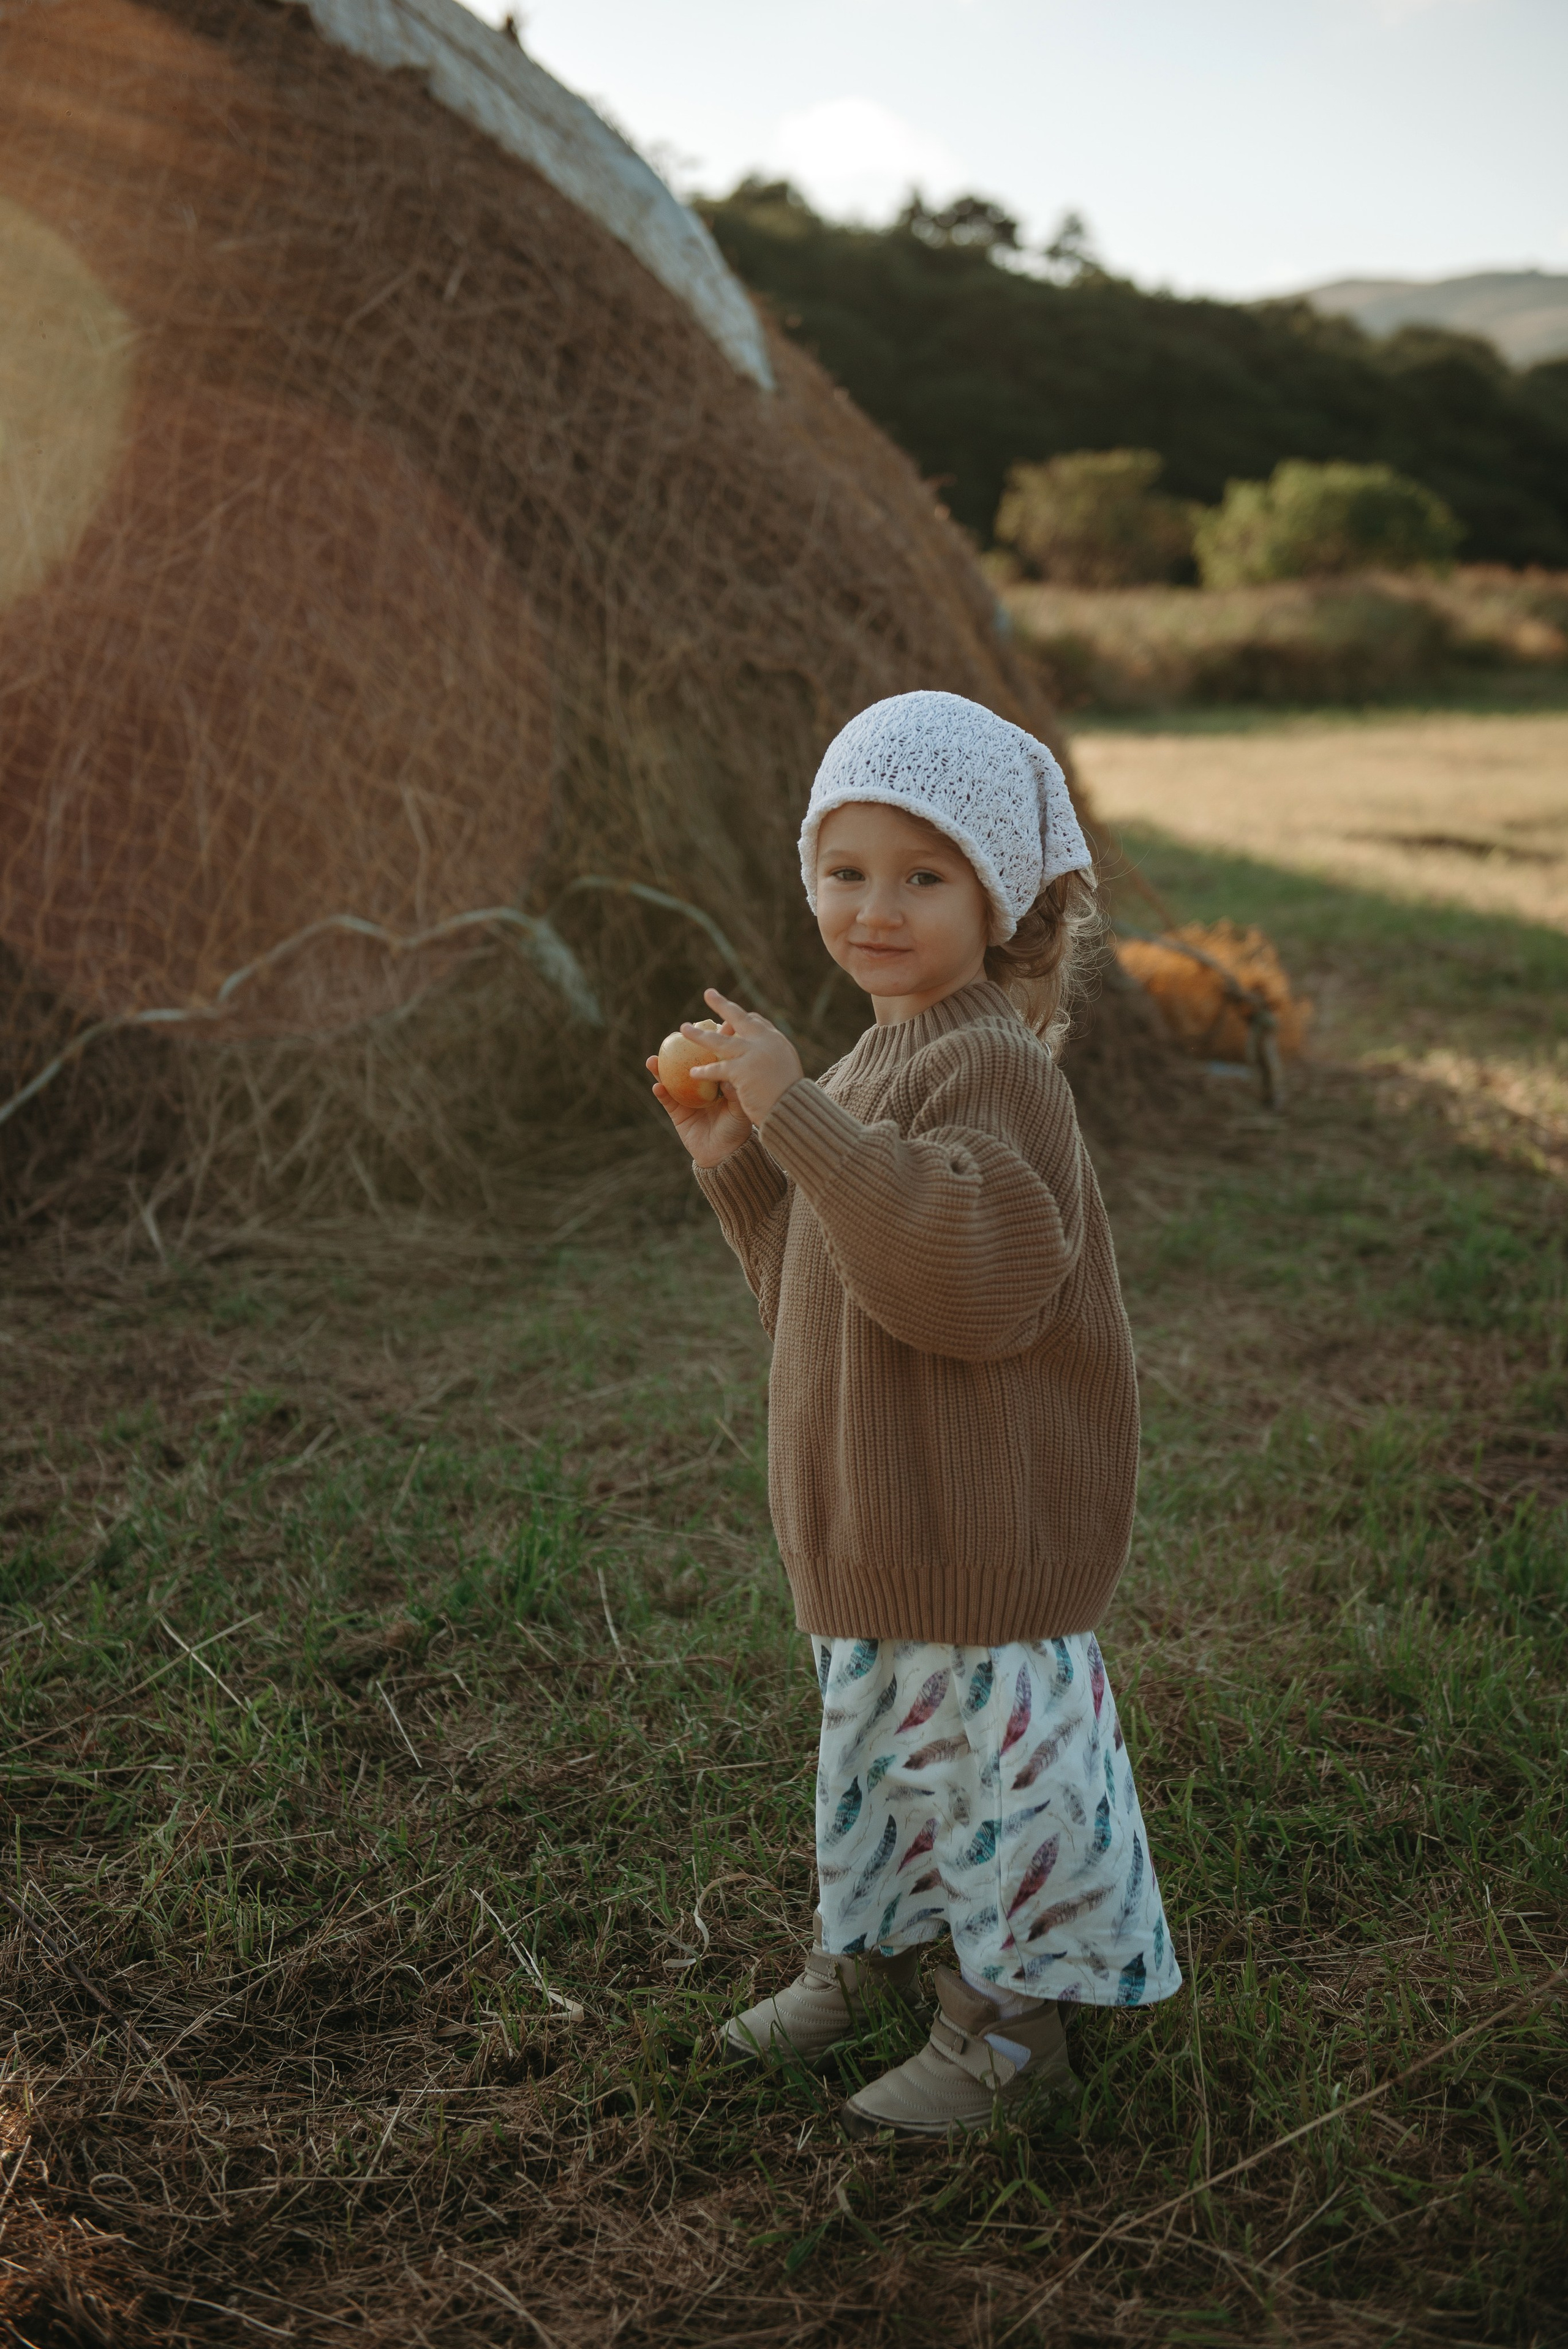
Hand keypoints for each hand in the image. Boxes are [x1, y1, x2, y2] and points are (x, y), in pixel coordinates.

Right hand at [646, 1029, 753, 1167]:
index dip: (711, 1041)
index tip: (710, 1025)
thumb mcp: (741, 1108)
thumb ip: (735, 1092)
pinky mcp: (677, 1113)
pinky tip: (657, 1086)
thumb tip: (729, 1074)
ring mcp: (686, 1098)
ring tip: (653, 1060)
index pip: (712, 1056)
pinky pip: (666, 1100)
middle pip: (687, 1062)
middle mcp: (700, 1085)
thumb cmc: (738, 1129)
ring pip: (670, 1078)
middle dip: (679, 1049)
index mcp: (718, 1080)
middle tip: (674, 1035)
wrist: (727, 1155)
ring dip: (660, 1069)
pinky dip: (661, 1093)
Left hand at [686, 989, 802, 1126]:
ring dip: (700, 1034)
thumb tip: (765, 1060)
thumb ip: (773, 1062)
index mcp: (776, 1041)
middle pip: (739, 1018)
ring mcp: (754, 1054)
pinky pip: (718, 1069)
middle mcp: (766, 1041)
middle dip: (722, 1005)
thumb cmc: (793, 1099)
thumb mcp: (786, 1072)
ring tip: (683, 1028)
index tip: (732, 1017)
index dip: (744, 1019)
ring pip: (720, 1041)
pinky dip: (705, 1071)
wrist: (795, 1112)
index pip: (757, 1023)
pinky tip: (692, 1073)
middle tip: (709, 993)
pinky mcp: (744, 1071)